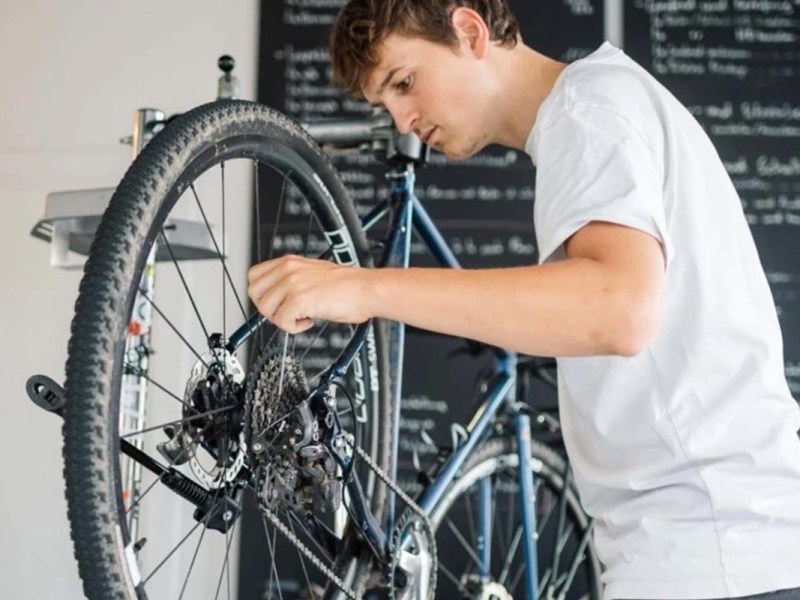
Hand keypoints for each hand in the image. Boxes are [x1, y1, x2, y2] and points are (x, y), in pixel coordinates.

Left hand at [247, 255, 373, 333]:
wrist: (367, 290)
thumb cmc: (348, 286)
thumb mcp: (313, 274)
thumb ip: (292, 281)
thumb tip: (277, 298)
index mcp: (290, 262)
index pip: (254, 276)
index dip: (262, 294)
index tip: (276, 303)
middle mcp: (288, 269)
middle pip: (254, 293)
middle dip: (269, 308)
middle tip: (287, 313)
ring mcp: (292, 283)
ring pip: (265, 309)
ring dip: (282, 319)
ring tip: (301, 316)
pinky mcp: (299, 299)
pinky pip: (282, 322)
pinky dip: (294, 328)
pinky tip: (309, 321)